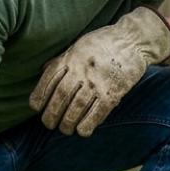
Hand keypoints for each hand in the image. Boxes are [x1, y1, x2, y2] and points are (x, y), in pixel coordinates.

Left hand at [29, 6, 169, 136]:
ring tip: (65, 129)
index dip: (39, 96)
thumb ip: (62, 60)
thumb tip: (43, 72)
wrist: (133, 40)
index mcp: (71, 58)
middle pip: (61, 97)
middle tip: (49, 124)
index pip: (49, 80)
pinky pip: (97, 113)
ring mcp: (98, 82)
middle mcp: (82, 70)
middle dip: (52, 114)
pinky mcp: (113, 93)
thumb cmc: (102, 43)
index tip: (36, 108)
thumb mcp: (78, 46)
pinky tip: (82, 131)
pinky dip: (87, 125)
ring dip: (67, 123)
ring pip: (77, 108)